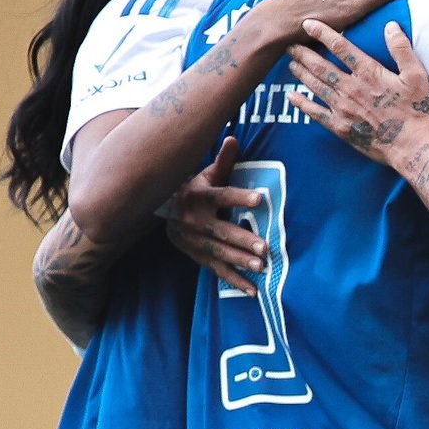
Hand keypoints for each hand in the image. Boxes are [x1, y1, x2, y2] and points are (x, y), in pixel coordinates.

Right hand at [164, 137, 268, 295]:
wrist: (163, 211)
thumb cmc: (195, 188)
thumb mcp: (205, 174)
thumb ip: (223, 160)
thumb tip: (234, 138)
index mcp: (198, 196)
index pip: (221, 196)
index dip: (240, 197)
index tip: (260, 199)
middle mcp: (194, 220)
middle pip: (221, 231)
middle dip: (243, 240)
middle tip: (265, 247)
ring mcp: (194, 242)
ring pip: (219, 252)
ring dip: (240, 261)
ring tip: (262, 267)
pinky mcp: (197, 257)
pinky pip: (216, 270)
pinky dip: (234, 281)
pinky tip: (253, 291)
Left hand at [286, 19, 428, 168]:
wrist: (410, 146)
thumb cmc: (416, 110)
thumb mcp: (416, 75)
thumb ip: (402, 49)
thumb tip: (391, 25)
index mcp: (368, 73)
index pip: (340, 47)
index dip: (322, 33)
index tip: (308, 24)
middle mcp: (351, 88)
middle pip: (321, 66)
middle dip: (303, 53)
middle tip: (290, 44)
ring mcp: (343, 108)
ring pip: (316, 86)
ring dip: (301, 73)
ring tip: (290, 63)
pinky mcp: (340, 126)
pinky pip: (315, 113)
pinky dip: (302, 104)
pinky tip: (291, 96)